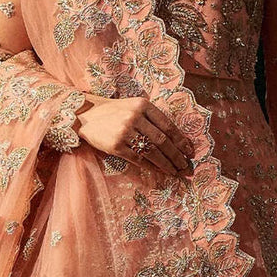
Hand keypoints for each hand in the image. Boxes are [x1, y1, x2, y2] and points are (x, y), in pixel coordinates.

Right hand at [76, 95, 194, 176]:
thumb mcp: (134, 107)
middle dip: (177, 155)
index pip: (168, 125)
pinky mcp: (115, 146)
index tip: (190, 151)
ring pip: (152, 151)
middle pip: (162, 140)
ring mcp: (124, 132)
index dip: (181, 140)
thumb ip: (152, 118)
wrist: (86, 116)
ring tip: (176, 171)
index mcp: (143, 106)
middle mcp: (135, 117)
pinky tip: (159, 171)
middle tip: (186, 166)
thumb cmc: (114, 112)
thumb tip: (176, 140)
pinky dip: (151, 166)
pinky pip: (138, 159)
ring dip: (166, 163)